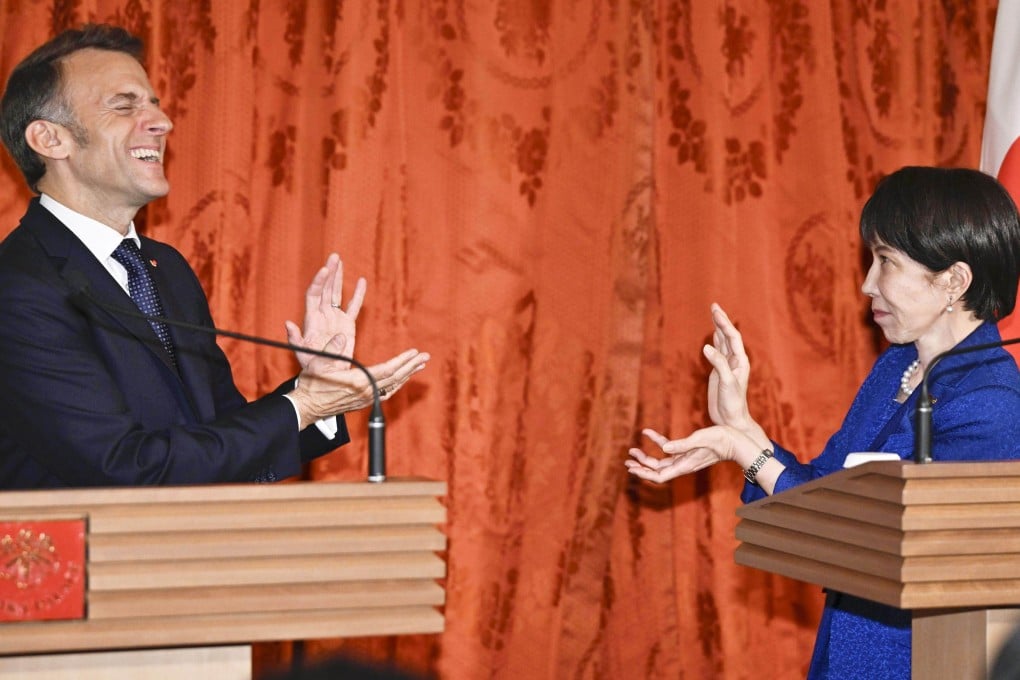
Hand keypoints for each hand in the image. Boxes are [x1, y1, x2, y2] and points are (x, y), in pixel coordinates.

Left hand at [285, 253, 365, 369]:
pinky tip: (361, 281)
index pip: (314, 294)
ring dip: (339, 277)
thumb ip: (295, 339)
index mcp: (311, 320)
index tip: (325, 269)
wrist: (325, 376)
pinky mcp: (347, 325)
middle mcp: (323, 315)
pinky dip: (358, 295)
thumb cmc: (312, 367)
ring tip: (340, 261)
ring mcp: (335, 318)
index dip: (319, 281)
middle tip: (334, 256)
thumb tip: (289, 323)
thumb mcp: (300, 354)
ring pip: (337, 294)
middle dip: (330, 272)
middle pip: (326, 289)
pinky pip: (353, 307)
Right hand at [288, 336, 429, 428]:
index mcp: (358, 382)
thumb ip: (332, 348)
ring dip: (407, 375)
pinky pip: (386, 393)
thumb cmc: (311, 384)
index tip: (415, 353)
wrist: (307, 407)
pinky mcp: (364, 402)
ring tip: (418, 365)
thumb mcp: (318, 363)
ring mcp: (366, 398)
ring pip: (393, 386)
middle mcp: (365, 392)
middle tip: (425, 357)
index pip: (387, 370)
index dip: (403, 361)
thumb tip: (342, 336)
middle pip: (395, 378)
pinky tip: (401, 379)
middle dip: (411, 366)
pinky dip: (396, 384)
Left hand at [625, 426, 740, 483]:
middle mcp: (683, 465)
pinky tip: (647, 432)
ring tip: (633, 451)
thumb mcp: (701, 439)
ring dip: (646, 457)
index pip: (660, 475)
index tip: (631, 468)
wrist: (738, 441)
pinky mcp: (688, 451)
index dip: (644, 473)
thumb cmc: (722, 440)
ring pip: (661, 462)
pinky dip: (658, 442)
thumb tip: (664, 448)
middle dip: (641, 466)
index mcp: (685, 465)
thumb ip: (683, 445)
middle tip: (627, 460)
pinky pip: (669, 448)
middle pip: (657, 471)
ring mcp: (685, 459)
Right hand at [704, 304, 768, 446]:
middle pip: (728, 335)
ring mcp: (727, 366)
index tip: (714, 311)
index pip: (732, 337)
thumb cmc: (732, 403)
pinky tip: (712, 335)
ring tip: (713, 314)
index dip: (724, 323)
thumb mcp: (726, 382)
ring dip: (718, 328)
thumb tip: (707, 346)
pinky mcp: (719, 372)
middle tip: (713, 306)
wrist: (731, 420)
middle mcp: (735, 361)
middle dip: (721, 320)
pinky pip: (718, 352)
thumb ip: (719, 363)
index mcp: (740, 361)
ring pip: (723, 342)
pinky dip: (715, 341)